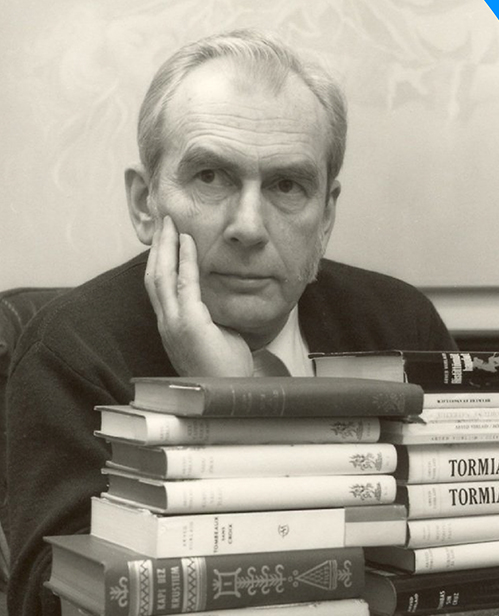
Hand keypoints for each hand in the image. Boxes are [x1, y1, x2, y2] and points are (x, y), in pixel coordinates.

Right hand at [145, 216, 253, 376]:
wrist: (229, 395)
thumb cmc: (226, 369)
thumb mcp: (216, 335)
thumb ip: (211, 315)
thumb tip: (220, 297)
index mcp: (171, 326)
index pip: (158, 287)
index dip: (158, 260)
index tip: (164, 237)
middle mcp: (167, 323)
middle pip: (153, 276)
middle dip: (157, 246)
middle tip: (164, 220)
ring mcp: (175, 325)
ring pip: (161, 277)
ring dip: (166, 247)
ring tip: (172, 224)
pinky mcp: (190, 326)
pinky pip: (185, 286)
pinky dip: (185, 261)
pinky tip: (189, 243)